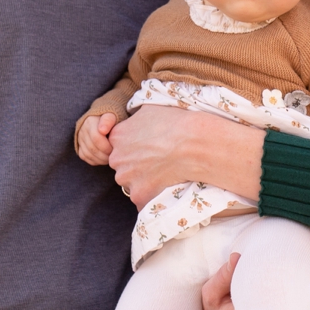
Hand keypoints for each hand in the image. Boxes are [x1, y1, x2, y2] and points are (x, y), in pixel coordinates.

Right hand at [74, 111, 117, 166]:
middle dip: (105, 155)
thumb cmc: (111, 119)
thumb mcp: (112, 115)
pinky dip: (95, 160)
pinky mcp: (79, 146)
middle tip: (114, 156)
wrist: (103, 119)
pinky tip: (104, 159)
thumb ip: (108, 120)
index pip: (96, 138)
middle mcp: (82, 130)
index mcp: (90, 121)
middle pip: (92, 148)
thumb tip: (102, 130)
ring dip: (101, 159)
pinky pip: (85, 157)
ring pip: (88, 154)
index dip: (107, 146)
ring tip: (110, 158)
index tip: (115, 148)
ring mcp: (80, 139)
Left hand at [111, 105, 262, 203]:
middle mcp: (116, 159)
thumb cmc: (176, 123)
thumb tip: (134, 122)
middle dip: (136, 165)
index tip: (150, 148)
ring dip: (143, 181)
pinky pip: (142, 199)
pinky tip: (165, 186)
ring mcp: (126, 178)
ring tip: (163, 173)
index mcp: (117, 136)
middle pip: (123, 165)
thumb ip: (135, 120)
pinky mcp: (139, 195)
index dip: (135, 148)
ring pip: (131, 182)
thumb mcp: (149, 110)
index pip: (119, 146)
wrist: (193, 143)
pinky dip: (151, 195)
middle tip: (158, 161)